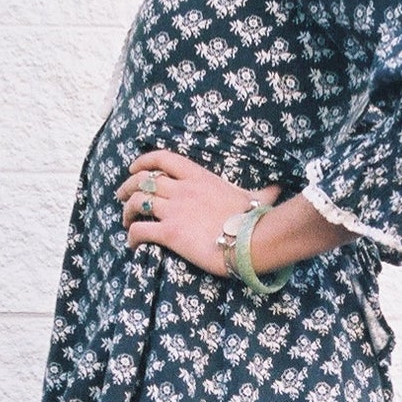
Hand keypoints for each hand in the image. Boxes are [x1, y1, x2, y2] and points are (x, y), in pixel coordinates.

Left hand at [116, 150, 280, 277]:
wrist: (252, 240)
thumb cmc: (254, 219)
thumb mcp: (257, 197)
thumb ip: (262, 191)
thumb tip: (279, 188)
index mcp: (197, 176)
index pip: (162, 159)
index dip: (142, 161)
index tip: (133, 168)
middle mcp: (182, 189)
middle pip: (142, 181)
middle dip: (127, 187)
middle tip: (121, 197)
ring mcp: (174, 210)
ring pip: (137, 203)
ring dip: (127, 211)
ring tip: (126, 221)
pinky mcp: (170, 233)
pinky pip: (140, 230)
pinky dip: (131, 236)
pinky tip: (132, 243)